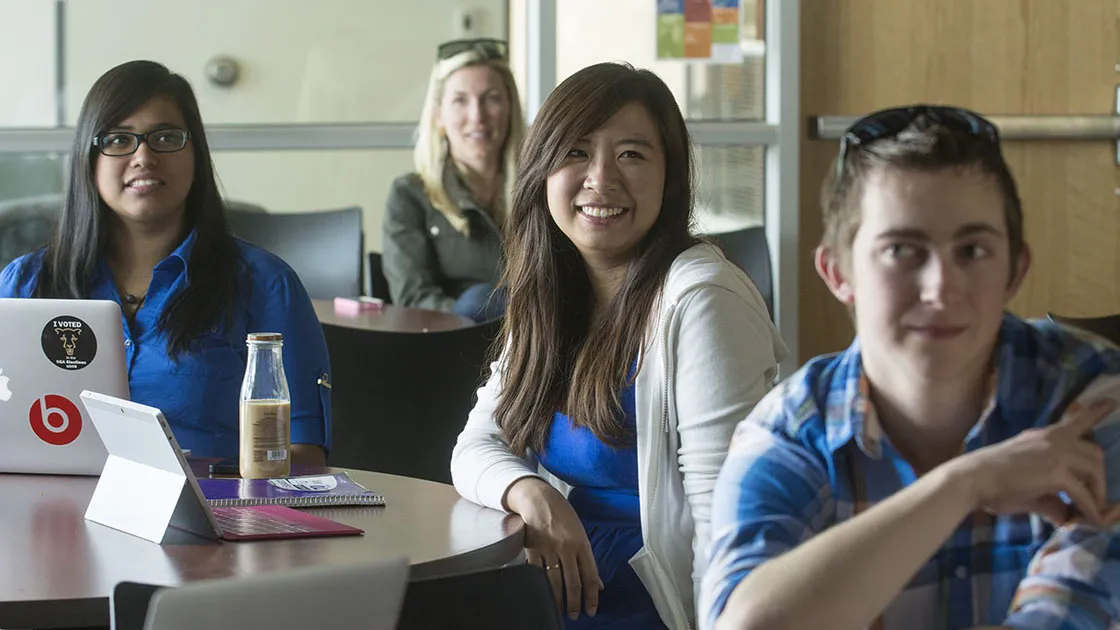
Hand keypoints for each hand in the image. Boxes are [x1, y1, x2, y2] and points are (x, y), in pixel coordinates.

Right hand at [504, 477, 602, 619]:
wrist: (537, 497)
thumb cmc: (561, 514)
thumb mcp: (580, 532)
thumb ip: (588, 558)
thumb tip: (598, 583)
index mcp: (582, 543)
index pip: (590, 576)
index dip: (592, 597)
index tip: (591, 610)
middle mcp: (566, 547)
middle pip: (573, 582)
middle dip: (574, 603)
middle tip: (574, 616)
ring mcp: (548, 549)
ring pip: (554, 582)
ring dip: (557, 600)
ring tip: (559, 612)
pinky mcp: (532, 549)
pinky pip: (536, 573)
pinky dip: (539, 586)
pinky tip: (542, 595)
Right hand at [950, 398, 1115, 525]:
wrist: (972, 479)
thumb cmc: (991, 482)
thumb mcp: (1026, 485)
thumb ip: (1050, 498)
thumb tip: (1064, 517)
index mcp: (1043, 436)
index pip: (1076, 420)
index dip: (1096, 411)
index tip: (1112, 402)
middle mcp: (1053, 439)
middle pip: (1094, 452)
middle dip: (1100, 477)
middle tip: (1096, 497)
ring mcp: (1056, 453)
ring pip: (1094, 469)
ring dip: (1098, 492)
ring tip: (1093, 511)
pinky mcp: (1056, 473)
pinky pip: (1083, 493)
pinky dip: (1090, 509)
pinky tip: (1091, 521)